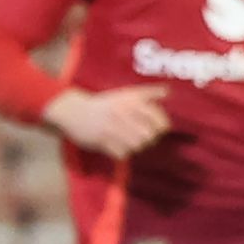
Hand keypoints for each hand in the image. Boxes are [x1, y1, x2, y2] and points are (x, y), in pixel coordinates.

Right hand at [43, 85, 170, 159]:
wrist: (74, 111)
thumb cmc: (104, 103)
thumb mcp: (126, 93)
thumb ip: (148, 92)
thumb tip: (169, 91)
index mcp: (131, 101)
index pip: (158, 120)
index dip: (161, 127)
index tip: (157, 129)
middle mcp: (123, 113)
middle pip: (149, 136)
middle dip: (148, 139)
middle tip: (141, 136)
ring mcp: (112, 127)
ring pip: (137, 146)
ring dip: (136, 146)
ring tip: (129, 141)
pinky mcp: (102, 141)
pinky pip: (122, 153)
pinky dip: (122, 153)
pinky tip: (118, 147)